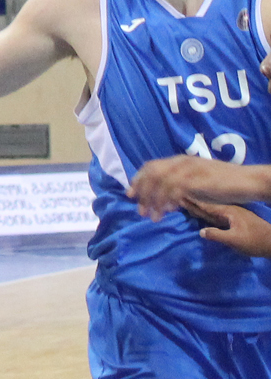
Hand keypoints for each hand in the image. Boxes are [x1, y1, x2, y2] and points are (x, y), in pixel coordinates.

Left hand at [128, 155, 270, 218]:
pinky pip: (176, 189)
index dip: (138, 180)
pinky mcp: (198, 180)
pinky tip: (168, 211)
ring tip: (152, 217)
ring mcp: (190, 170)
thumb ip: (180, 186)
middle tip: (139, 211)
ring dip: (154, 201)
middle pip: (151, 174)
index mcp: (179, 161)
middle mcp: (181, 162)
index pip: (150, 166)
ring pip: (161, 183)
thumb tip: (165, 198)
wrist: (248, 181)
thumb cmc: (223, 183)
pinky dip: (168, 200)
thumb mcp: (197, 183)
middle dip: (142, 193)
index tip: (130, 195)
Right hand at [184, 201, 270, 256]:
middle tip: (179, 198)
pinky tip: (206, 215)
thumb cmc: (254, 241)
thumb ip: (217, 235)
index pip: (206, 205)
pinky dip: (209, 214)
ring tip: (189, 205)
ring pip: (214, 209)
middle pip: (209, 205)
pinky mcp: (237, 220)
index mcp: (228, 211)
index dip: (193, 202)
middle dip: (195, 202)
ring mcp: (235, 214)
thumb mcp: (234, 240)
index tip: (180, 196)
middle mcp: (230, 210)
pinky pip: (218, 215)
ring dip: (201, 208)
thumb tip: (200, 231)